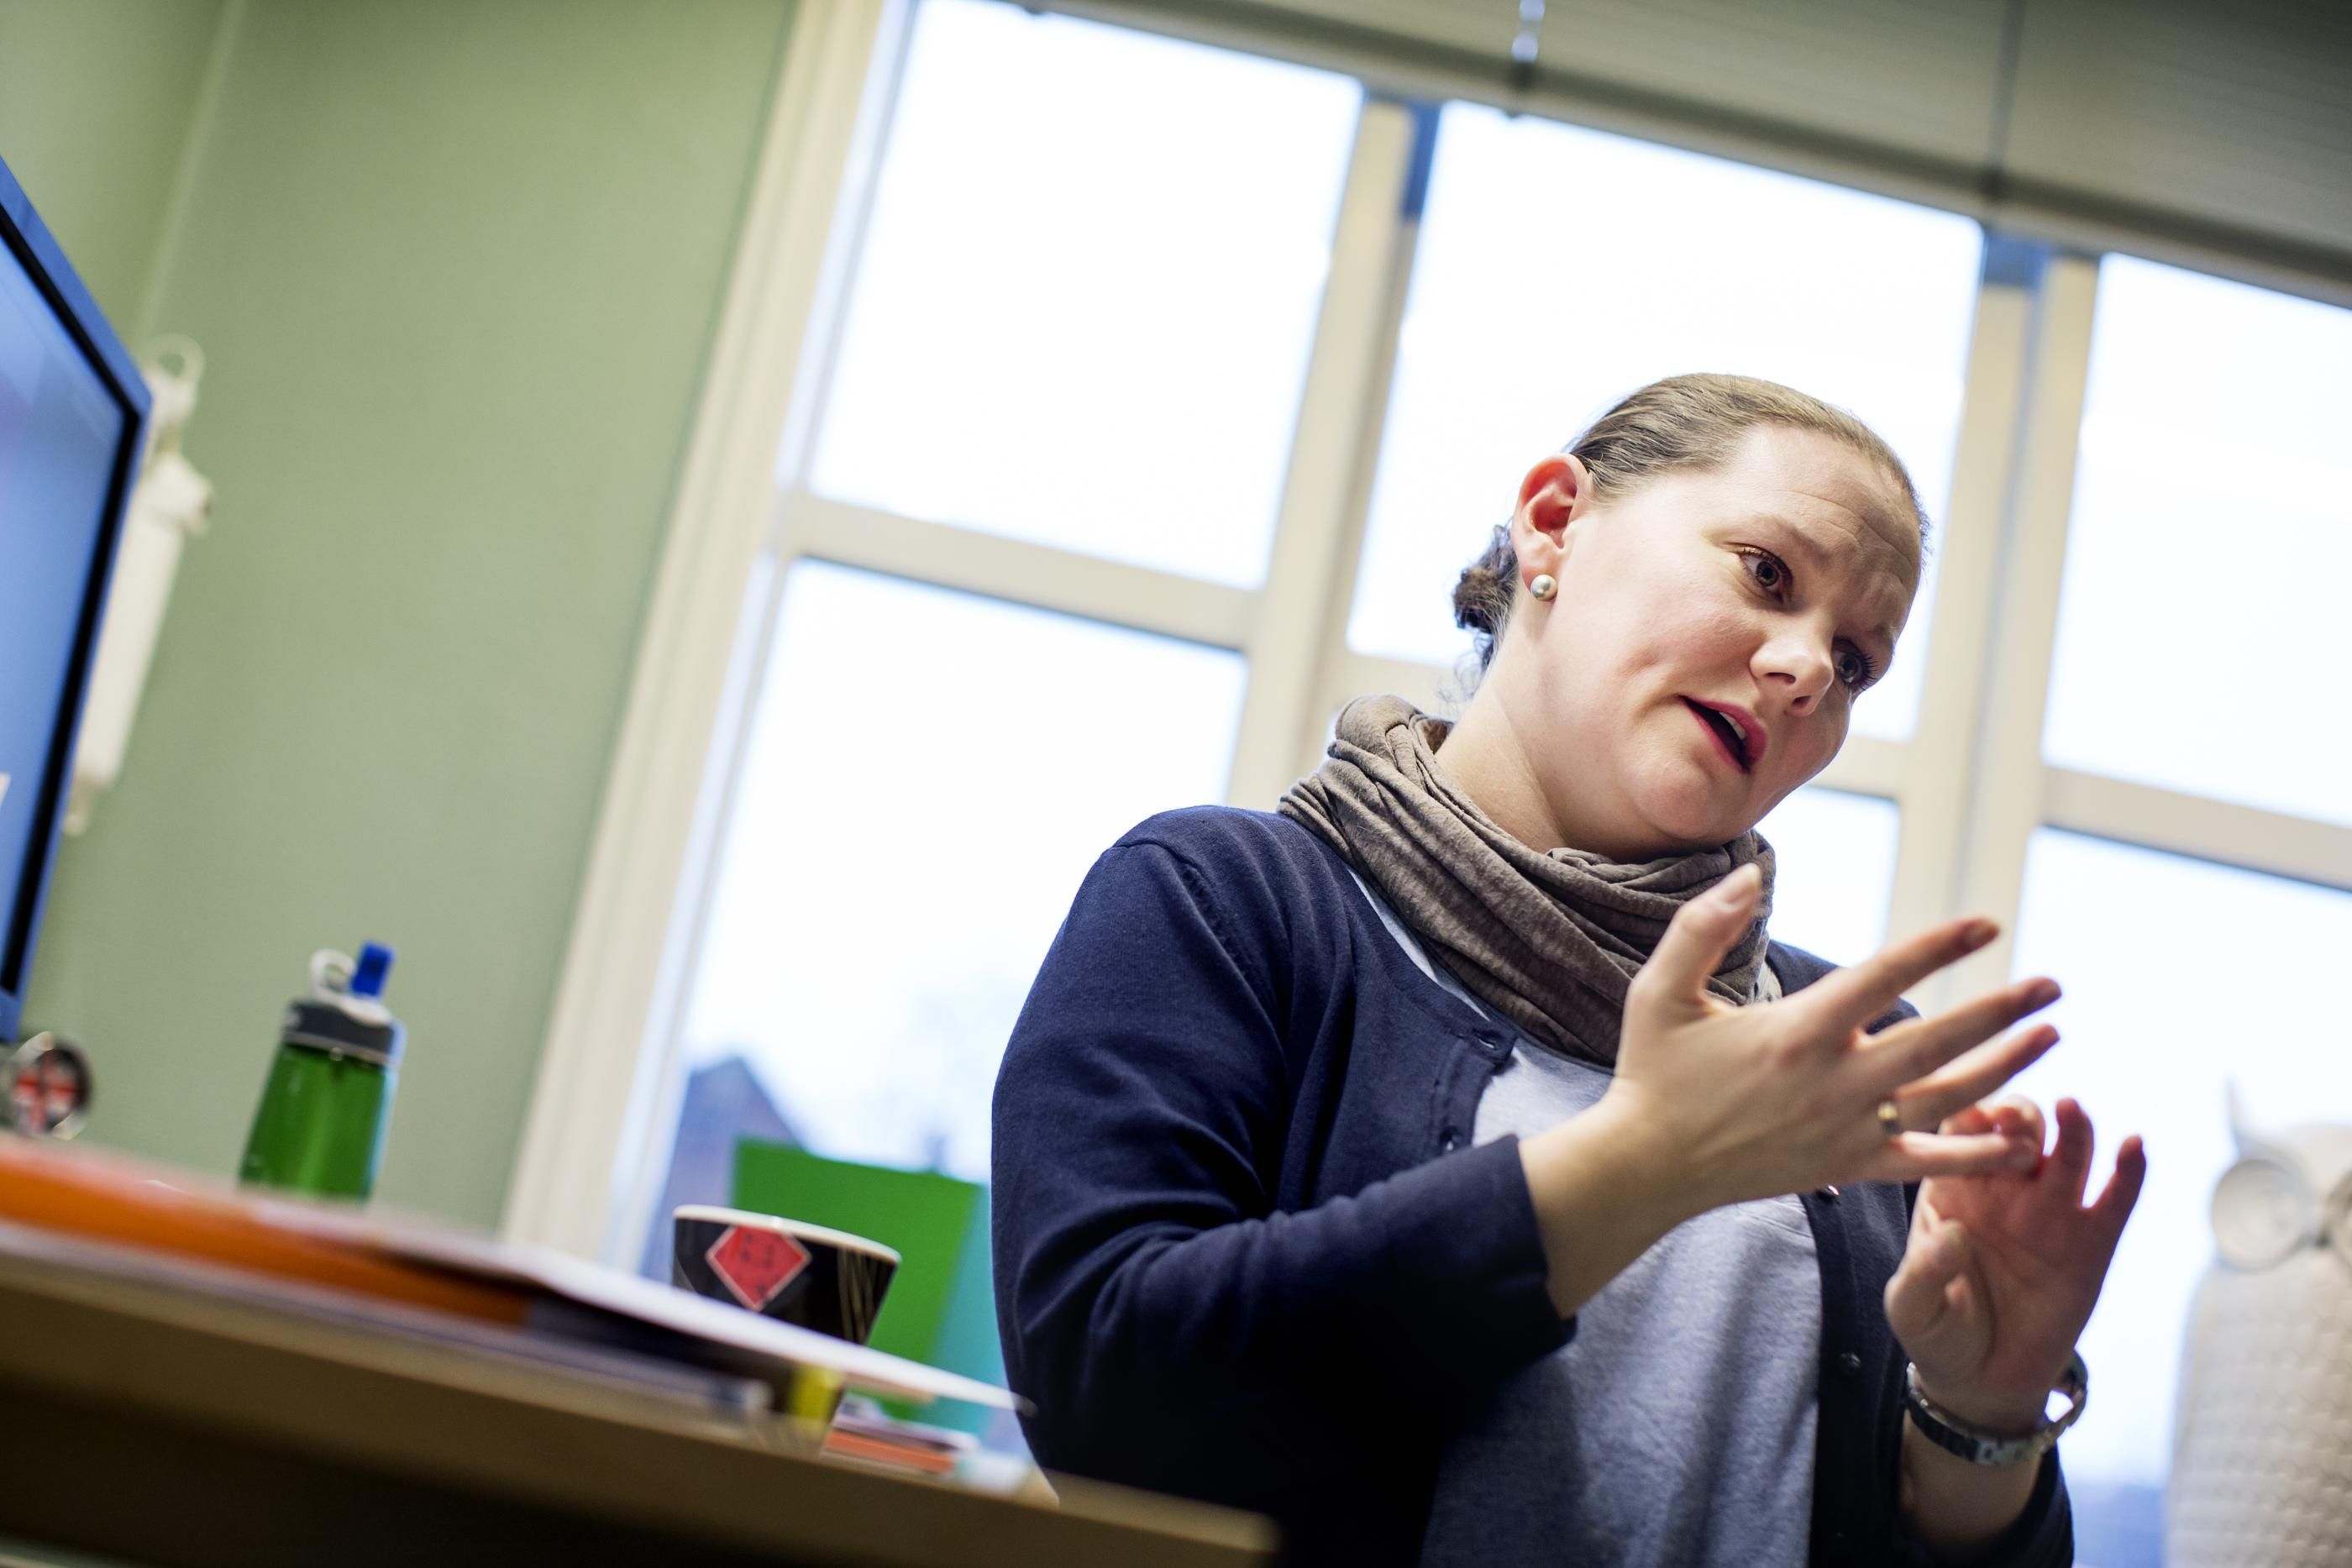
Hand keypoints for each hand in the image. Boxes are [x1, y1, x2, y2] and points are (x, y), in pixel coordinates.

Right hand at [1599, 864, 2059, 1217]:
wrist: (1649, 1165)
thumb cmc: (1654, 1071)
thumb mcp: (1661, 990)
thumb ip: (1703, 926)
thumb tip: (1752, 875)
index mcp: (1795, 1031)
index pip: (1883, 977)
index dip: (1939, 947)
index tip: (1987, 924)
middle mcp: (1832, 1082)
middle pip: (1937, 1041)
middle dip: (2002, 1011)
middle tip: (2053, 985)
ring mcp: (1845, 1130)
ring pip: (1945, 1098)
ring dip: (2005, 1067)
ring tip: (2049, 1037)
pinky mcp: (1846, 1167)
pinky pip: (1926, 1161)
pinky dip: (1977, 1153)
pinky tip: (2022, 1140)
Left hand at [1886, 1096, 2145, 1431]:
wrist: (1983, 1381)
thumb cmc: (1936, 1332)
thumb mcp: (1913, 1308)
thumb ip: (1924, 1272)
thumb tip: (1955, 1235)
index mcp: (1951, 1189)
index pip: (1960, 1130)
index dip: (1968, 1116)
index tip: (1973, 1120)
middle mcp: (2003, 1189)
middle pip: (2017, 1129)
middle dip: (2020, 1115)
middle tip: (2019, 1122)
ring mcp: (2050, 1213)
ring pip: (2067, 1154)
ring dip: (2072, 1128)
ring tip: (2071, 1111)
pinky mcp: (2093, 1245)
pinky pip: (2114, 1200)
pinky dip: (2128, 1172)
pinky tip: (2135, 1146)